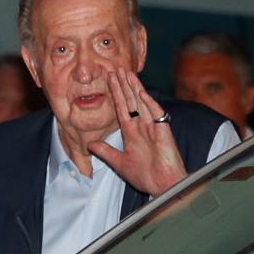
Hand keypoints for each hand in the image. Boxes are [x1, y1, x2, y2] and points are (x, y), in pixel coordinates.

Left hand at [88, 68, 186, 196]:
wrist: (162, 185)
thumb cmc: (145, 176)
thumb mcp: (119, 163)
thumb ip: (106, 152)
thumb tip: (90, 145)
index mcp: (132, 132)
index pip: (121, 108)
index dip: (115, 94)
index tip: (108, 80)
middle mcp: (142, 126)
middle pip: (131, 101)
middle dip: (123, 85)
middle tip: (116, 68)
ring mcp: (153, 127)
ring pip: (142, 103)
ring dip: (134, 88)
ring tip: (126, 72)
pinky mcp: (163, 131)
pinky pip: (156, 114)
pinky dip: (149, 103)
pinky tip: (141, 92)